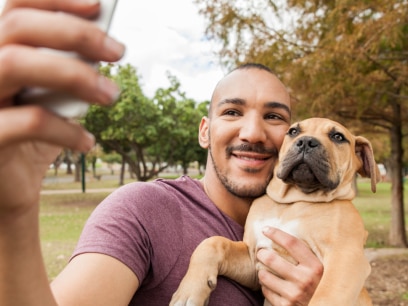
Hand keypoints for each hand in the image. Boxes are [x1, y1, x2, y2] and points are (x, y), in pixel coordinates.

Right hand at [0, 0, 123, 214]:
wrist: (9, 188)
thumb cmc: (32, 137)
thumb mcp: (51, 99)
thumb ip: (66, 71)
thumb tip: (102, 47)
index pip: (15, 7)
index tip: (99, 5)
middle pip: (16, 26)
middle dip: (75, 33)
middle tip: (118, 51)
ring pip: (13, 64)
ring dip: (74, 75)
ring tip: (111, 95)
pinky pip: (27, 122)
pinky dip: (66, 129)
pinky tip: (88, 142)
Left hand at [256, 227, 322, 305]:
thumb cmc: (320, 286)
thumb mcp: (320, 270)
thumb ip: (306, 256)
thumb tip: (284, 235)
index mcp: (315, 267)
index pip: (291, 243)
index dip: (275, 233)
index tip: (265, 229)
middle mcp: (305, 280)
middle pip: (271, 259)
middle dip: (262, 254)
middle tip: (261, 253)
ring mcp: (294, 294)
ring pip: (264, 275)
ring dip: (261, 271)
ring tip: (264, 269)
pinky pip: (265, 291)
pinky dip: (265, 286)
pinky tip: (271, 284)